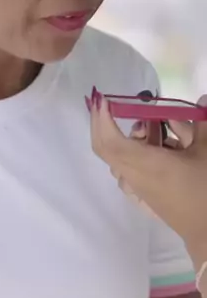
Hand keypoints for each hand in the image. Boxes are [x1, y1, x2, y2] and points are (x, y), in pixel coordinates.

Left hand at [90, 95, 206, 267]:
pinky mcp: (143, 197)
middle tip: (119, 107)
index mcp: (145, 164)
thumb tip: (202, 99)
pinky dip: (136, 154)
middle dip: (106, 124)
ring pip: (120, 158)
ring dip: (130, 139)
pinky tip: (160, 148)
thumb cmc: (206, 189)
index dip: (102, 119)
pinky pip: (130, 171)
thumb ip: (202, 124)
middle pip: (106, 148)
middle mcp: (133, 177)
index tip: (104, 100)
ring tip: (156, 129)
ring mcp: (136, 189)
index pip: (109, 141)